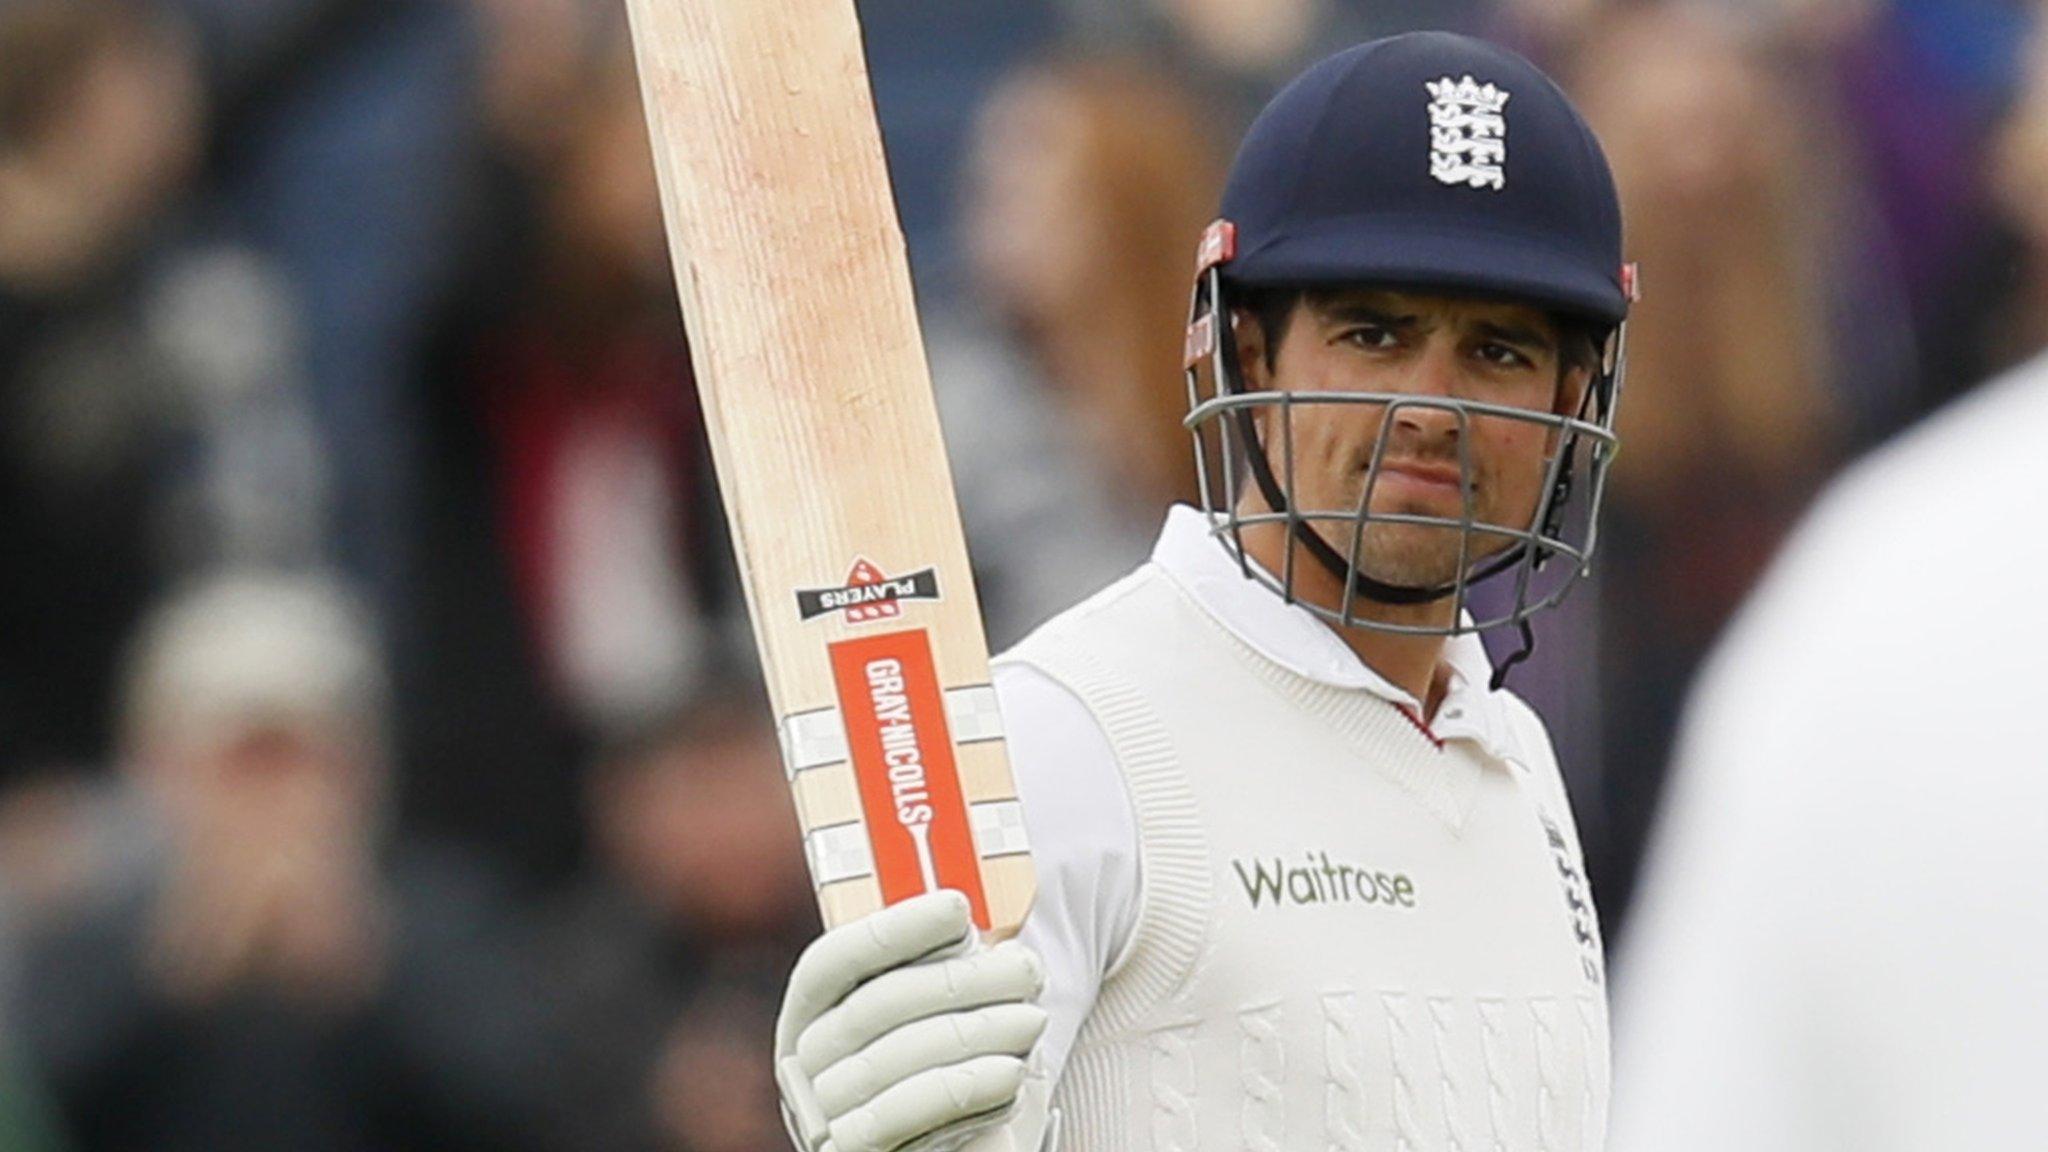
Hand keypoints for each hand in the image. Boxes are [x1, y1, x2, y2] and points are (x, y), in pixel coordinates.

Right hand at [775, 890, 1047, 1151]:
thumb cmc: (953, 1073)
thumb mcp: (942, 1013)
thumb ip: (946, 965)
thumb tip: (988, 909)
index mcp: (813, 1012)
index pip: (834, 960)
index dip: (894, 928)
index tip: (958, 907)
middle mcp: (804, 1062)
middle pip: (875, 1006)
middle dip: (961, 981)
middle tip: (1027, 970)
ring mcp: (822, 1116)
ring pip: (896, 1059)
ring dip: (976, 1032)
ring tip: (1033, 1021)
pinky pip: (904, 1115)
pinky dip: (963, 1087)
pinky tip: (1011, 1074)